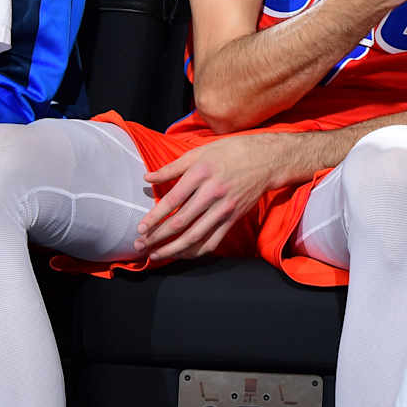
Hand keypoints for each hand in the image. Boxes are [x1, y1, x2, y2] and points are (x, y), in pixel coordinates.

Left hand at [136, 134, 282, 261]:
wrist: (266, 159)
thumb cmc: (230, 152)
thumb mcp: (200, 152)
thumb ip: (172, 167)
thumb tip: (147, 178)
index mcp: (201, 173)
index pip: (172, 201)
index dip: (154, 217)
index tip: (140, 229)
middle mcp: (213, 192)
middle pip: (180, 221)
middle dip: (157, 237)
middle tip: (141, 246)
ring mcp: (225, 208)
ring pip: (195, 235)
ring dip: (173, 248)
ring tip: (156, 255)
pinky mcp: (234, 218)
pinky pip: (213, 240)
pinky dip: (196, 251)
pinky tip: (182, 254)